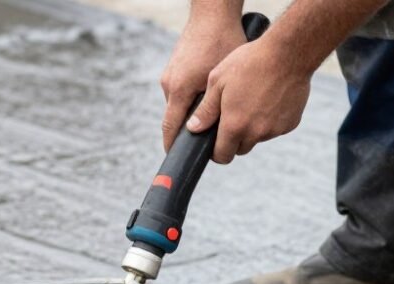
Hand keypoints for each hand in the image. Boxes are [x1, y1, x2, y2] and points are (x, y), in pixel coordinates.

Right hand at [160, 15, 246, 150]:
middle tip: (203, 142)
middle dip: (187, 130)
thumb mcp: (224, 78)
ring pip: (180, 103)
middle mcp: (170, 83)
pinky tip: (208, 95)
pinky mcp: (175, 67)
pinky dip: (192, 98)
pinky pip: (182, 90)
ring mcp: (170, 74)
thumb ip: (215, 105)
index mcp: (179, 89)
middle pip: (175, 117)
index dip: (173, 146)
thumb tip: (213, 130)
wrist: (213, 13)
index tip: (177, 159)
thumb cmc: (223, 41)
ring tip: (210, 116)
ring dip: (193, 112)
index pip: (171, 128)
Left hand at [187, 39, 311, 163]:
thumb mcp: (218, 81)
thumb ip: (206, 110)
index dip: (216, 152)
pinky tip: (268, 99)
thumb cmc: (249, 63)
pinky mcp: (290, 124)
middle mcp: (256, 133)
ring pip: (258, 138)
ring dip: (252, 129)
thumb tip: (193, 128)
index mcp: (235, 126)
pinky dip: (270, 120)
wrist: (288, 53)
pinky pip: (275, 128)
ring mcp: (275, 130)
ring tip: (251, 102)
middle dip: (234, 139)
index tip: (214, 142)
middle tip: (231, 116)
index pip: (222, 156)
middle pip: (240, 149)